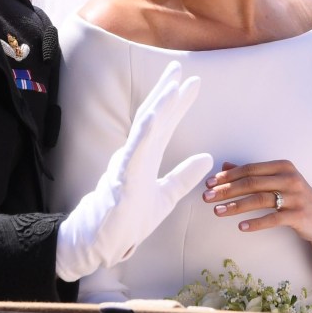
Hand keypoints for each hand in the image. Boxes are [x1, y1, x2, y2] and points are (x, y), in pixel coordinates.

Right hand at [56, 61, 212, 282]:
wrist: (103, 244)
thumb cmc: (129, 221)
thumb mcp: (166, 197)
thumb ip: (184, 177)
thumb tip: (208, 157)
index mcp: (147, 158)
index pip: (165, 124)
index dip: (178, 103)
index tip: (193, 82)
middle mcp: (136, 155)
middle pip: (152, 117)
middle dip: (166, 92)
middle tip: (178, 67)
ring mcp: (127, 165)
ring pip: (143, 130)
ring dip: (158, 106)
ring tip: (171, 85)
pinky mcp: (122, 180)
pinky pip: (134, 153)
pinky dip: (144, 134)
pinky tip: (155, 117)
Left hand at [203, 159, 311, 242]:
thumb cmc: (294, 198)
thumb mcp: (276, 181)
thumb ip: (252, 173)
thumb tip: (225, 166)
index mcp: (282, 166)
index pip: (249, 169)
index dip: (227, 176)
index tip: (209, 183)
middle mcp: (290, 178)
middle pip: (251, 183)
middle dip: (226, 190)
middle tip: (207, 197)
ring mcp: (296, 197)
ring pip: (260, 199)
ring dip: (236, 206)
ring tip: (218, 211)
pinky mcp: (299, 215)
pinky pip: (273, 219)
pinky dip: (256, 223)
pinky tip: (241, 227)